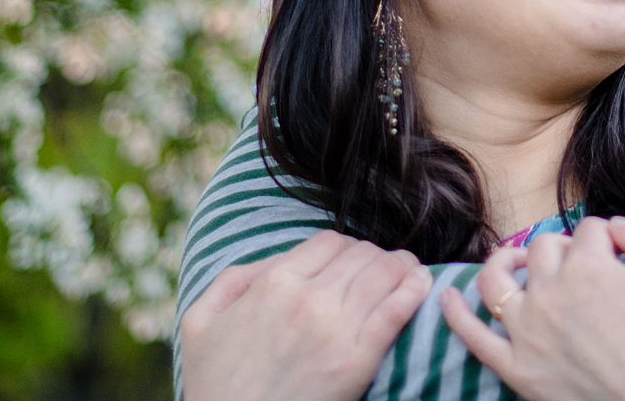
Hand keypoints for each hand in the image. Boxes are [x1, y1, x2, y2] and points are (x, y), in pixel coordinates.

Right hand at [176, 230, 432, 399]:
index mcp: (274, 283)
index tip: (351, 262)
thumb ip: (234, 278)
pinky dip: (415, 289)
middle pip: (361, 254)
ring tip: (409, 270)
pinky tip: (422, 283)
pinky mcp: (358, 360)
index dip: (344, 248)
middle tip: (382, 267)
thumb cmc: (215, 382)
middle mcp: (309, 298)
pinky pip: (397, 309)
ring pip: (384, 272)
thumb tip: (276, 260)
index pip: (329, 241)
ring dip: (400, 266)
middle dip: (374, 256)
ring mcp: (336, 329)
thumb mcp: (201, 320)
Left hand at [442, 217, 624, 399]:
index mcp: (591, 269)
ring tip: (516, 261)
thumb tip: (614, 225)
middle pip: (545, 249)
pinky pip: (474, 338)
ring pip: (498, 279)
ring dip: (504, 262)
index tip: (621, 257)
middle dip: (565, 250)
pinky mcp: (518, 370)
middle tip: (585, 269)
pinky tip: (450, 297)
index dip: (607, 241)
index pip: (589, 232)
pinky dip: (456, 314)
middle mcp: (552, 294)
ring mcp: (529, 333)